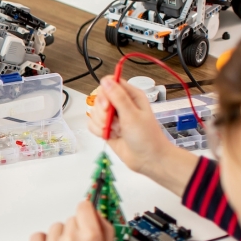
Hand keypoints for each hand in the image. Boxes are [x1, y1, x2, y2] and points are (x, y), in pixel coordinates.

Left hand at [30, 200, 113, 240]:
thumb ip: (104, 228)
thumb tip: (95, 213)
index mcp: (91, 236)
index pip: (84, 206)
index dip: (86, 211)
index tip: (85, 217)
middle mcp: (71, 238)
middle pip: (71, 219)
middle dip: (76, 229)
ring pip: (56, 227)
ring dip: (61, 236)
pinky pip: (38, 235)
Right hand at [87, 76, 197, 195]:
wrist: (148, 159)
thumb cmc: (146, 137)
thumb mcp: (132, 115)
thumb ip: (118, 97)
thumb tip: (106, 81)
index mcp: (131, 95)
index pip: (110, 83)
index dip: (104, 93)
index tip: (107, 106)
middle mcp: (121, 104)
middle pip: (99, 98)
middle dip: (102, 113)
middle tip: (115, 122)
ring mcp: (112, 117)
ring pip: (94, 112)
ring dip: (102, 124)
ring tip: (117, 131)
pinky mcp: (106, 128)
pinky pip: (92, 124)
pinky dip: (98, 131)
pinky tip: (110, 136)